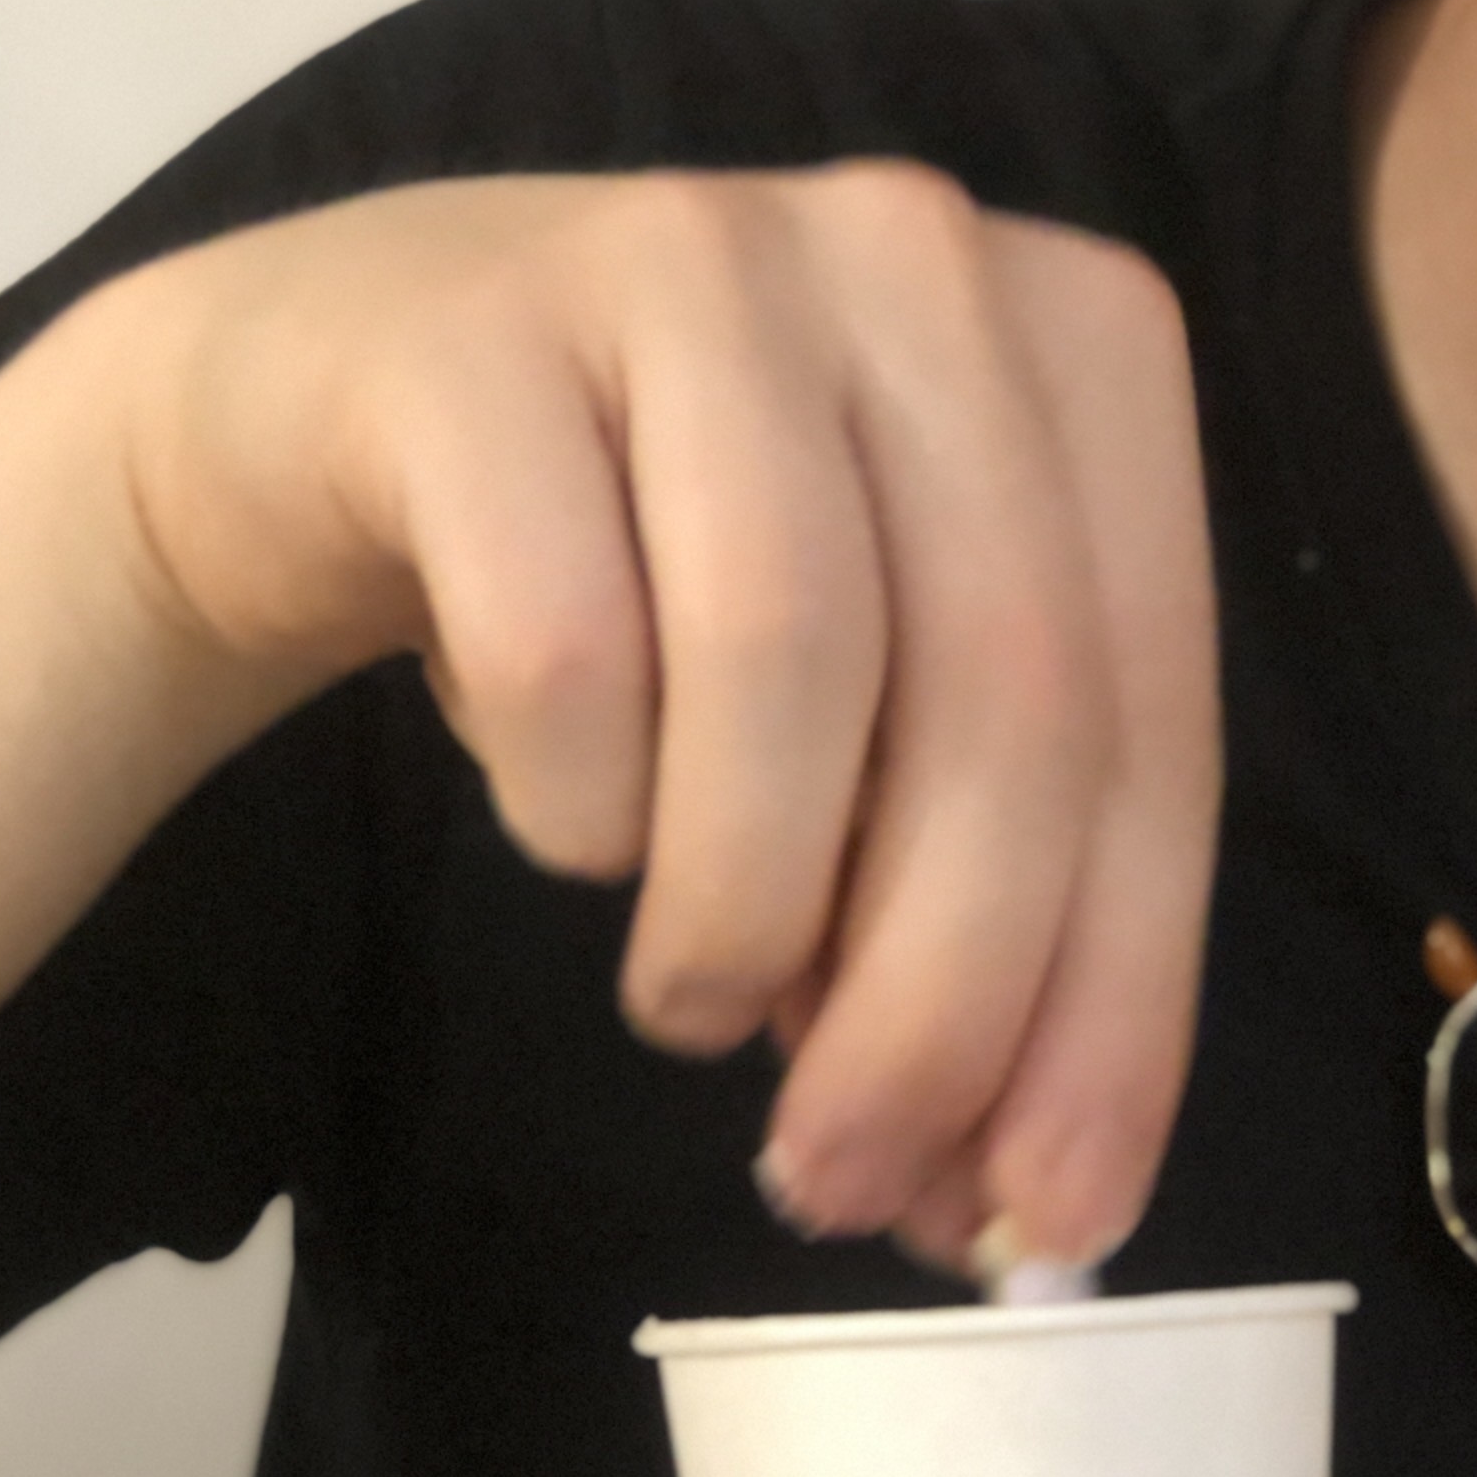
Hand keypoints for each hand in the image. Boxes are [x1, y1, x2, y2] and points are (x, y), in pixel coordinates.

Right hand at [99, 164, 1219, 1270]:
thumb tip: (1031, 1203)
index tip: (1045, 1222)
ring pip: (790, 662)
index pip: (1153, 723)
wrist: (323, 404)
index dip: (1115, 1004)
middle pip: (1003, 698)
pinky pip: (560, 643)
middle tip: (839, 1180)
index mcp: (1086, 341)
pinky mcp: (477, 327)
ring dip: (743, 911)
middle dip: (938, 1001)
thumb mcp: (869, 721)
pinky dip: (576, 806)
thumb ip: (973, 909)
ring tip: (693, 998)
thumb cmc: (652, 568)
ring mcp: (696, 257)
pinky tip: (568, 821)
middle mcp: (922, 254)